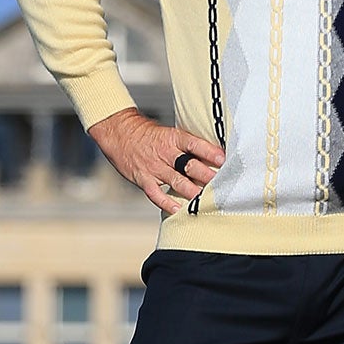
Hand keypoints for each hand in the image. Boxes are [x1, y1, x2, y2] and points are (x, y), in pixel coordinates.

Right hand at [89, 108, 224, 215]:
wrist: (120, 134)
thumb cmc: (148, 135)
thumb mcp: (169, 134)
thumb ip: (187, 147)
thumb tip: (211, 156)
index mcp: (173, 138)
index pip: (194, 144)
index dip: (209, 152)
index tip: (223, 159)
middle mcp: (165, 153)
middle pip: (188, 164)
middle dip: (205, 175)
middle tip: (220, 183)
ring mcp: (154, 167)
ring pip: (176, 181)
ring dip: (192, 190)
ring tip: (205, 198)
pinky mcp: (144, 179)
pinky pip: (156, 194)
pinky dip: (167, 203)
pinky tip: (179, 210)